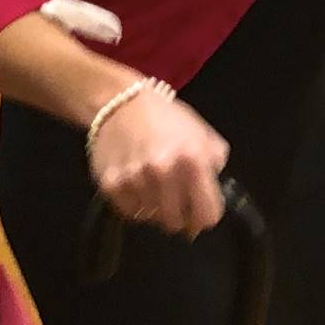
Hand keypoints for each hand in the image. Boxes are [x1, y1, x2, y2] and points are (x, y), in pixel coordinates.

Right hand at [90, 89, 229, 236]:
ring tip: (153, 188)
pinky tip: (136, 187)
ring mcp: (135, 180)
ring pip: (152, 219)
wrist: (120, 101)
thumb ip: (214, 166)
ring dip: (155, 209)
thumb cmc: (166, 118)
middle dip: (178, 216)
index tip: (198, 212)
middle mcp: (164, 172)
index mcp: (193, 160)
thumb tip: (209, 201)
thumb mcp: (203, 135)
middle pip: (177, 223)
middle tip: (174, 202)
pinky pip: (129, 212)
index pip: (207, 215)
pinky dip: (135, 205)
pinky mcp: (111, 184)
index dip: (204, 217)